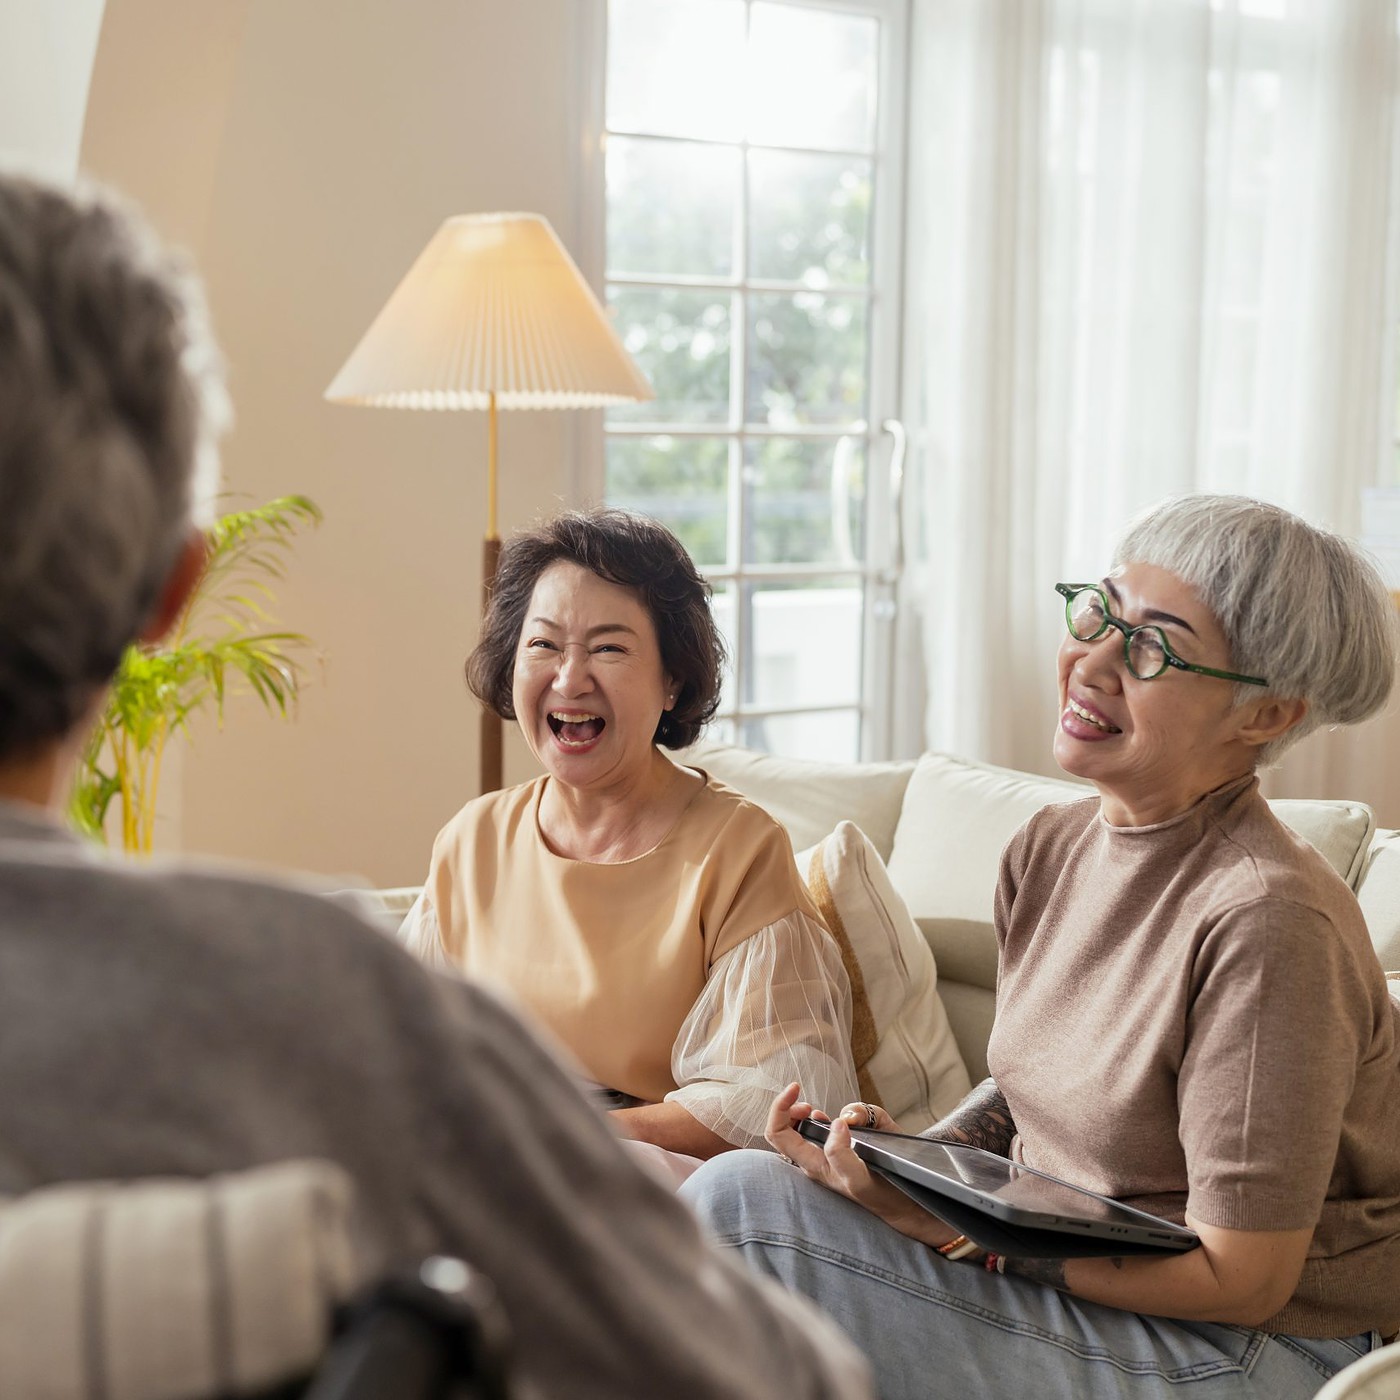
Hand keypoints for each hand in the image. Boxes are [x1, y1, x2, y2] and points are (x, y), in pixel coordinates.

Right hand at [764, 1084, 959, 1248]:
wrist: (916, 1202)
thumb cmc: (893, 1164)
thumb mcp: (877, 1128)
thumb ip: (860, 1113)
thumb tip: (842, 1116)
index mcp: (817, 1155)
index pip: (778, 1132)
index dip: (779, 1107)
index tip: (795, 1090)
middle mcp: (818, 1168)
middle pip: (777, 1137)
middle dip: (780, 1108)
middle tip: (801, 1099)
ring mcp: (834, 1176)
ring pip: (798, 1149)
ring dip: (799, 1118)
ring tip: (814, 1110)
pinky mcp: (856, 1182)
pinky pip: (836, 1160)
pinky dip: (836, 1140)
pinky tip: (845, 1127)